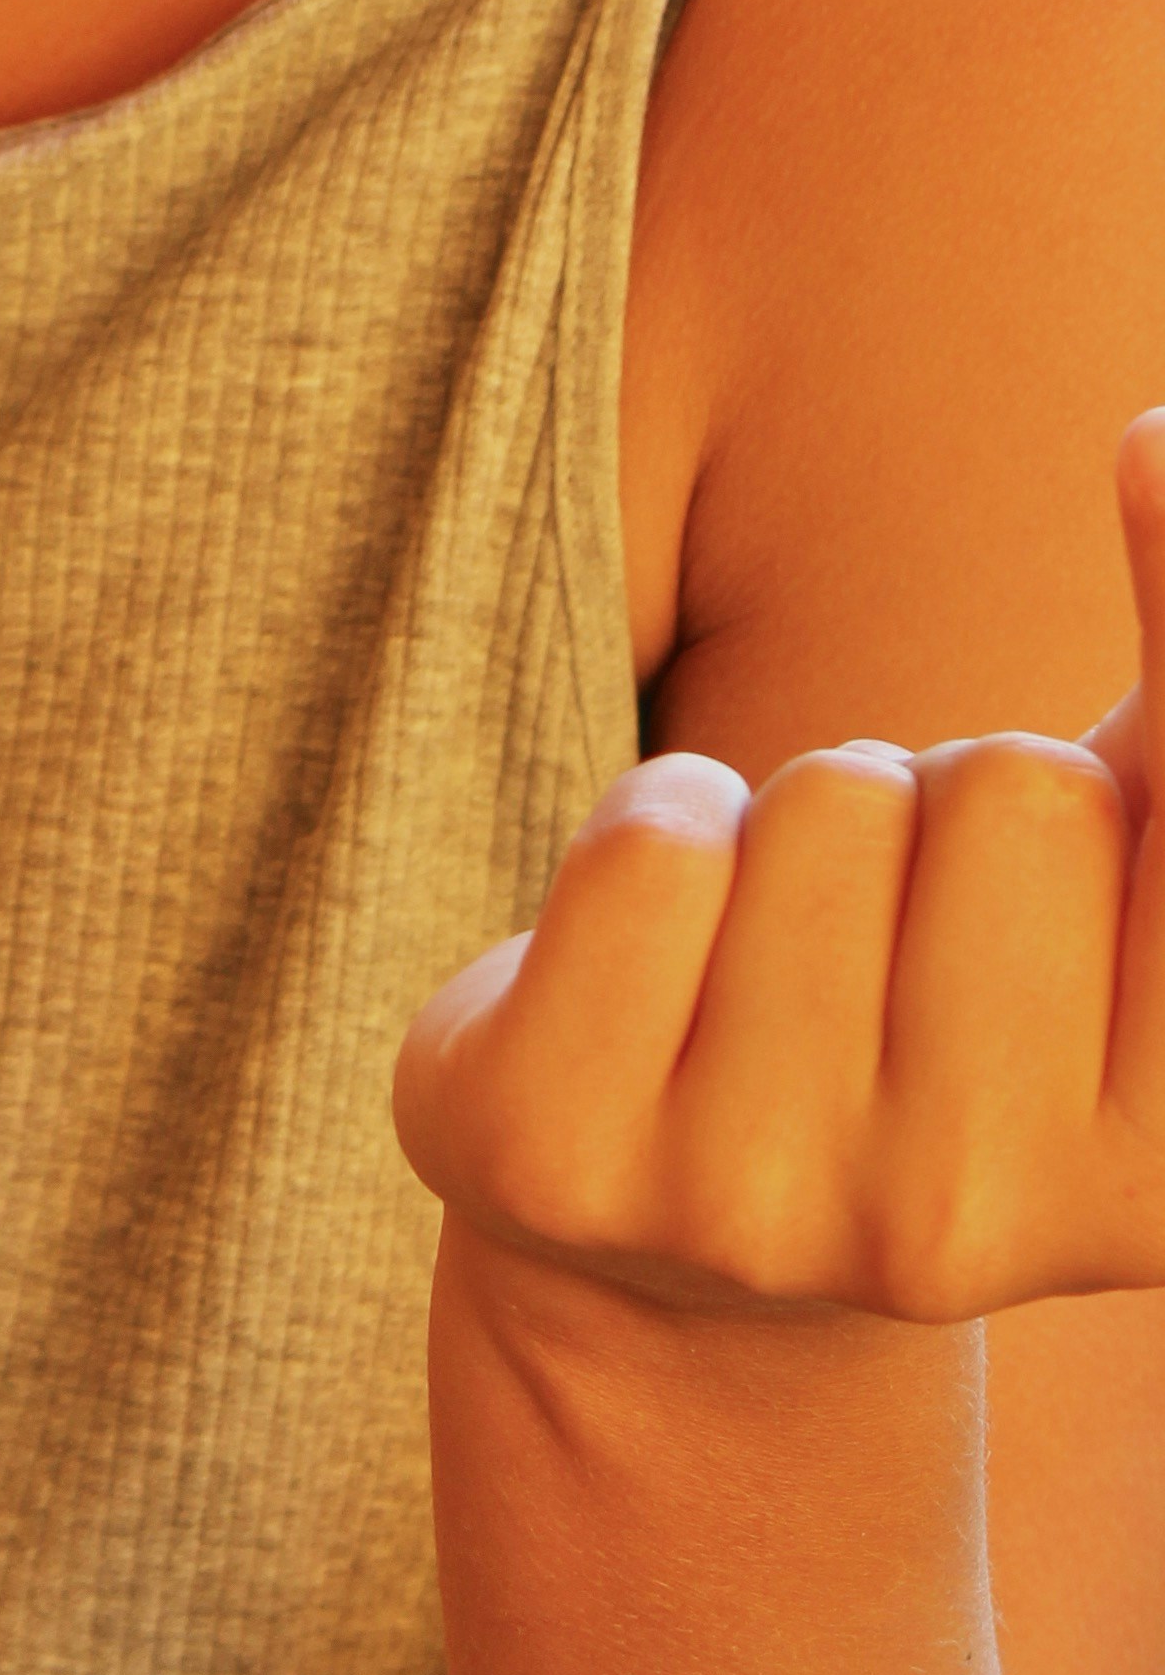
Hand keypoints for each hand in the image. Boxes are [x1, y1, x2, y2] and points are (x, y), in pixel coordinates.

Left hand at [395, 408, 1164, 1321]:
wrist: (677, 1244)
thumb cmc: (941, 997)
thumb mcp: (1116, 870)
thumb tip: (1163, 430)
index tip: (1134, 616)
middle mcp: (982, 1233)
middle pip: (1014, 792)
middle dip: (947, 805)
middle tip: (901, 935)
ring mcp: (766, 1209)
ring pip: (824, 800)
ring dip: (792, 827)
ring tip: (776, 954)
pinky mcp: (569, 1152)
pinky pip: (652, 834)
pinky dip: (653, 833)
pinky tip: (653, 962)